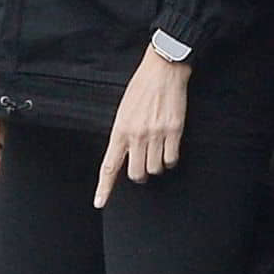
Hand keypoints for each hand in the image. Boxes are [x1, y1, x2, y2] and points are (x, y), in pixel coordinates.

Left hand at [94, 46, 189, 207]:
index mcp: (120, 130)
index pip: (109, 166)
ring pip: (155, 168)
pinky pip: (171, 159)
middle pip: (136, 173)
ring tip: (156, 152)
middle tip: (142, 167)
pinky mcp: (174, 131)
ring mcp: (156, 134)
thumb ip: (123, 134)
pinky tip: (168, 148)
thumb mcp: (124, 111)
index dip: (104, 188)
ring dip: (156, 166)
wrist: (163, 70)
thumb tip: (125, 155)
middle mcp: (137, 135)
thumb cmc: (141, 88)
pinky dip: (170, 159)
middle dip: (139, 175)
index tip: (99, 202)